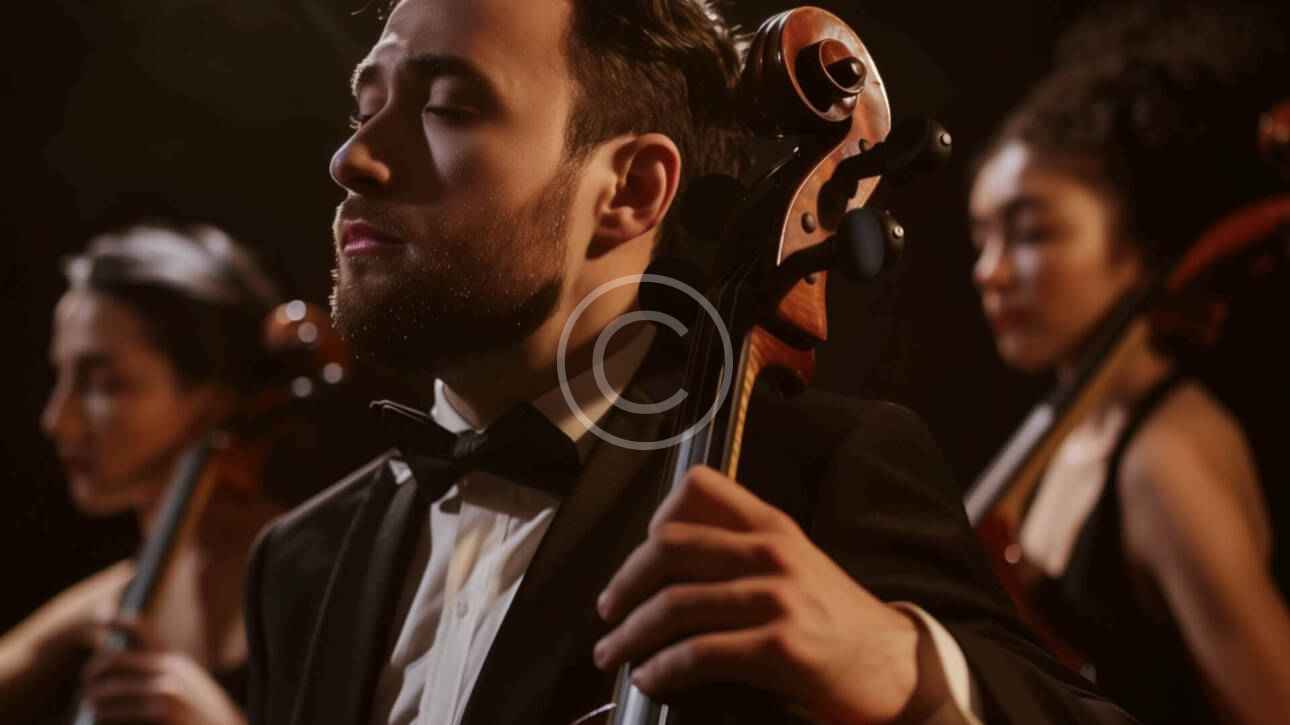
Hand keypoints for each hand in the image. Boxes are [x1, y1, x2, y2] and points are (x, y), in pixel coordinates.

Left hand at [80, 618, 245, 724]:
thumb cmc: (202, 721)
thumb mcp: (187, 691)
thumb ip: (161, 679)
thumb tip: (119, 674)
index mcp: (175, 663)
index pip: (142, 632)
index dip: (119, 621)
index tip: (100, 615)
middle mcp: (170, 671)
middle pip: (114, 660)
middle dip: (93, 672)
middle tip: (85, 688)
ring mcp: (167, 692)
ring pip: (109, 690)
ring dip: (95, 701)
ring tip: (92, 710)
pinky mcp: (164, 713)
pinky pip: (116, 713)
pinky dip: (104, 718)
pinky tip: (102, 722)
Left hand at [594, 465, 925, 723]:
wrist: (896, 667)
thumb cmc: (836, 621)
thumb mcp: (794, 565)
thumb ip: (741, 554)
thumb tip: (668, 571)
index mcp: (771, 525)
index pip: (698, 490)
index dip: (655, 520)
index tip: (638, 558)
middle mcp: (771, 552)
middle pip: (669, 547)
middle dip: (624, 583)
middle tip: (607, 611)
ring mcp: (778, 598)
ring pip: (675, 604)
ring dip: (631, 634)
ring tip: (614, 654)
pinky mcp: (781, 647)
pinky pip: (699, 653)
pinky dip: (662, 668)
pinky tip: (651, 678)